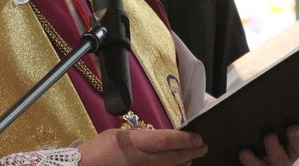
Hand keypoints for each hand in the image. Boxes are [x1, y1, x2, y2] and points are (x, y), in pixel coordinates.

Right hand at [77, 128, 206, 165]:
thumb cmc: (96, 152)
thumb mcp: (117, 135)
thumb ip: (139, 137)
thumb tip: (159, 139)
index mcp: (132, 144)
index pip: (164, 140)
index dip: (184, 139)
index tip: (197, 137)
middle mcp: (139, 161)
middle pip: (172, 157)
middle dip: (190, 152)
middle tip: (202, 147)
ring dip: (183, 163)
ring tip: (191, 157)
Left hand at [238, 113, 298, 165]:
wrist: (247, 154)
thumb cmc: (256, 136)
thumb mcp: (266, 121)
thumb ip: (274, 114)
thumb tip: (278, 92)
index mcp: (292, 141)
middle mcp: (287, 153)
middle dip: (297, 137)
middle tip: (293, 128)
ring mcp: (275, 163)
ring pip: (279, 159)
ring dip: (275, 148)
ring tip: (269, 137)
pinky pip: (257, 165)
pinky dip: (251, 159)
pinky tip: (245, 152)